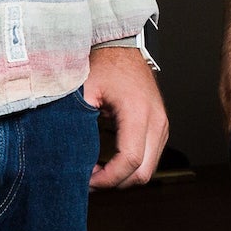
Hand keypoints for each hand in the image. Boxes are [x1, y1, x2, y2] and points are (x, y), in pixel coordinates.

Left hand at [85, 44, 167, 187]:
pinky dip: (131, 167)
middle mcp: (157, 121)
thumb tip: (68, 159)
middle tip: (89, 180)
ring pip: (148, 169)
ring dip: (123, 177)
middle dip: (115, 183)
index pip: (130, 161)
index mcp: (138, 112)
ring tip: (97, 171)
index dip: (107, 178)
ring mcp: (162, 125)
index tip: (86, 180)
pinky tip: (109, 161)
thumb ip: (77, 125)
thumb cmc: (103, 65)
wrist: (122, 46)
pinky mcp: (160, 127)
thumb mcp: (84, 92)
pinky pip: (150, 158)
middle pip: (143, 172)